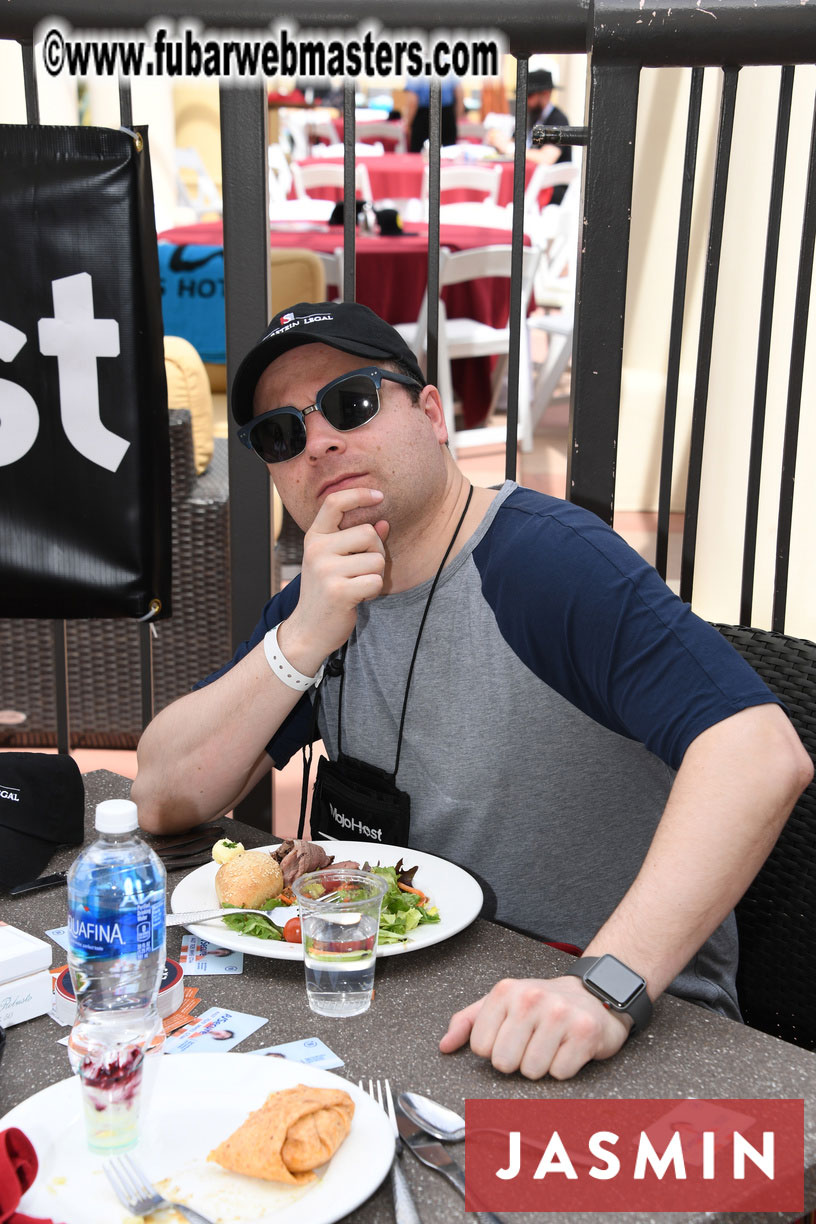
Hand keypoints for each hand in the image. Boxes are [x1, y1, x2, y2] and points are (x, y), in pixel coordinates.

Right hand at [280, 487, 388, 670]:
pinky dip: (374, 591)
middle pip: (368, 533)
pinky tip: (359, 597)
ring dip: (375, 575)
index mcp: (314, 537)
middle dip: (376, 552)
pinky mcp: (338, 591)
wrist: (307, 630)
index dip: (359, 494)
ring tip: (357, 585)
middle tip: (363, 569)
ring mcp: (326, 570)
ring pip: (376, 559)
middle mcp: (317, 549)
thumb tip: (384, 523)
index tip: (379, 496)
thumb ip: (358, 541)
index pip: (334, 503)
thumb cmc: (326, 592)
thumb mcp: (335, 561)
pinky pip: (375, 581)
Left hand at [439, 975, 630, 1079]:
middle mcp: (531, 998)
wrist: (594, 995)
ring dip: (541, 1065)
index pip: (480, 1047)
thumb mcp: (502, 1004)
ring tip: (551, 1045)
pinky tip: (568, 1048)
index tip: (510, 1037)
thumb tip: (444, 1046)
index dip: (495, 1049)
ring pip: (532, 1071)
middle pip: (504, 1062)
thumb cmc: (542, 1004)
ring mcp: (560, 1013)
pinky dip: (564, 1067)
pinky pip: (560, 1073)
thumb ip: (468, 1022)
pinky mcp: (585, 1031)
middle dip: (517, 1060)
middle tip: (532, 1043)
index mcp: (505, 991)